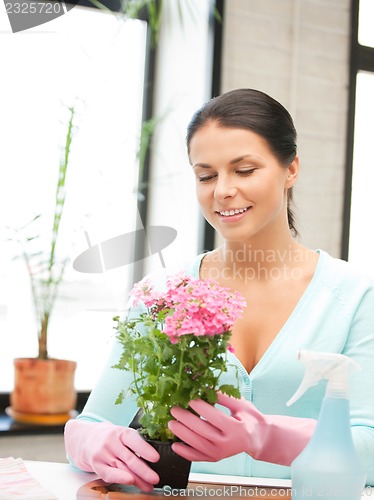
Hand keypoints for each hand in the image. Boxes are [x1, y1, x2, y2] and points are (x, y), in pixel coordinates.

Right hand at [64, 419, 159, 491]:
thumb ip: (135, 443)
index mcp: (121, 432)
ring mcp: (103, 454)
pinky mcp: (97, 465)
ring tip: (148, 486)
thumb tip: (153, 459)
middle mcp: (112, 442)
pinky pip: (109, 474)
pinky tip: (130, 482)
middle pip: (129, 458)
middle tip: (155, 479)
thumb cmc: (112, 437)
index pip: (134, 441)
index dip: (145, 450)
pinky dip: (120, 478)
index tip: (156, 458)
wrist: (88, 438)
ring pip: (122, 469)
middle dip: (144, 471)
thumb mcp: (123, 433)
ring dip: (137, 480)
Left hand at [168, 393, 315, 465]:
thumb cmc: (249, 418)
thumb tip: (205, 388)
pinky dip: (185, 452)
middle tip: (174, 409)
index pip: (213, 416)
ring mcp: (220, 453)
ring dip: (182, 434)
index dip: (199, 407)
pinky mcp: (215, 458)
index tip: (188, 398)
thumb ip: (224, 397)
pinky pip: (197, 457)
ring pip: (197, 445)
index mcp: (235, 428)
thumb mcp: (241, 404)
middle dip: (186, 419)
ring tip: (171, 424)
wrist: (257, 438)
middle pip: (202, 431)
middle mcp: (227, 444)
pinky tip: (175, 445)